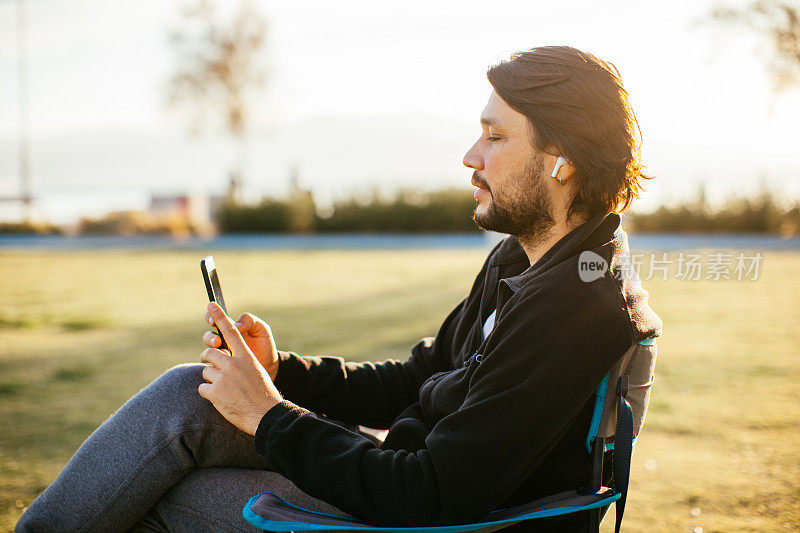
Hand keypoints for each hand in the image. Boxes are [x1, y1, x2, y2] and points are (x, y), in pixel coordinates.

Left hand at [199, 301, 282, 435]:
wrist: (266, 416)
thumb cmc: (263, 394)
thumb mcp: (256, 371)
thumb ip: (240, 363)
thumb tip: (222, 360)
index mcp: (246, 356)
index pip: (231, 331)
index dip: (220, 317)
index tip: (210, 305)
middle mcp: (234, 364)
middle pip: (209, 353)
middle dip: (207, 359)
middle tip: (212, 368)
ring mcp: (224, 378)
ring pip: (205, 372)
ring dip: (212, 381)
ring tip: (226, 391)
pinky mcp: (215, 392)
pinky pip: (202, 388)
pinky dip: (209, 395)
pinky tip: (222, 400)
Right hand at [204, 309, 278, 381]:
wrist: (270, 368)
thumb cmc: (265, 346)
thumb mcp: (262, 330)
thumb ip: (250, 321)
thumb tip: (237, 326)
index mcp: (230, 329)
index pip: (214, 320)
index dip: (210, 317)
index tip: (213, 322)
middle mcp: (222, 342)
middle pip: (207, 337)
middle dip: (210, 338)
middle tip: (217, 342)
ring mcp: (220, 357)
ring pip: (207, 352)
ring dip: (210, 352)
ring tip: (221, 354)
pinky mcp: (221, 370)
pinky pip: (211, 368)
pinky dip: (214, 366)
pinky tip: (222, 367)